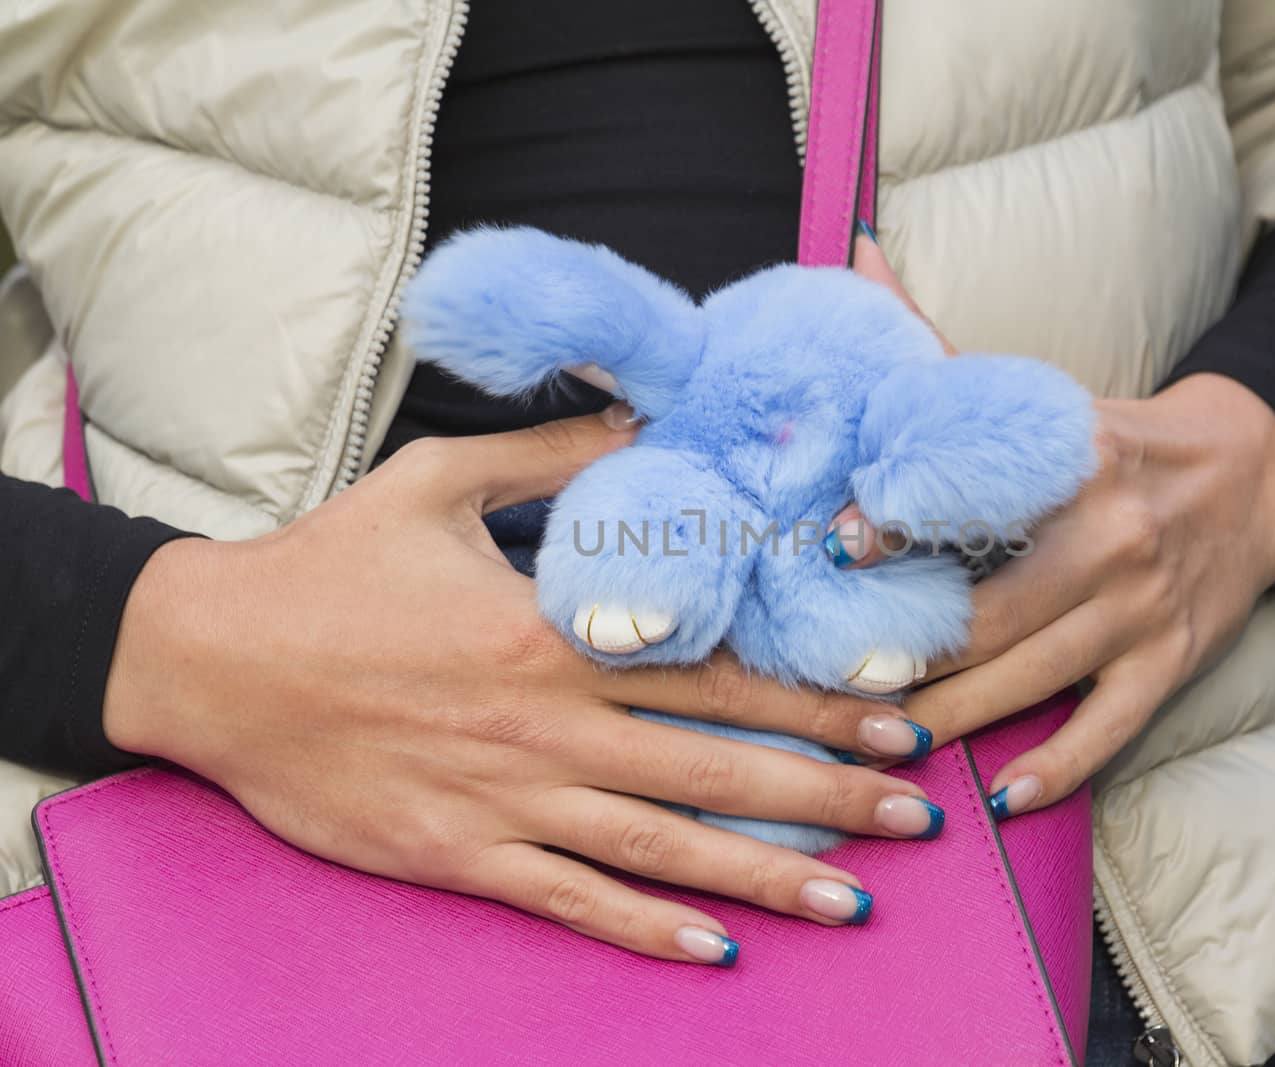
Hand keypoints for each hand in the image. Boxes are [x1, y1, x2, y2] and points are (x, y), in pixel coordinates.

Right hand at [104, 410, 946, 964]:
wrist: (205, 657)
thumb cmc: (326, 565)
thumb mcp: (440, 479)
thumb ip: (558, 457)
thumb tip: (647, 420)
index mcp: (552, 634)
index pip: (715, 672)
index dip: (815, 698)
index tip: (896, 717)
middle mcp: (545, 725)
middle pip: (714, 768)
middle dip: (827, 795)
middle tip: (916, 817)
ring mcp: (501, 799)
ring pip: (658, 848)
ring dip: (762, 874)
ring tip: (852, 900)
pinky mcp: (452, 853)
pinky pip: (565, 898)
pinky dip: (642, 927)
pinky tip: (712, 949)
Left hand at [842, 374, 1274, 812]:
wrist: (1255, 470)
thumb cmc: (1117, 439)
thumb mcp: (1041, 396)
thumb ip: (940, 347)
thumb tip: (859, 257)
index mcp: (1074, 461)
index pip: (972, 496)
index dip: (897, 525)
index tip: (830, 550)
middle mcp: (1113, 536)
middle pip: (992, 613)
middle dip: (911, 655)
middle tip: (837, 684)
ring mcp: (1147, 605)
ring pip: (1036, 677)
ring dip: (957, 718)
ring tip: (887, 745)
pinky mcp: (1175, 658)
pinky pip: (1112, 726)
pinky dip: (1062, 767)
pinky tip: (1006, 796)